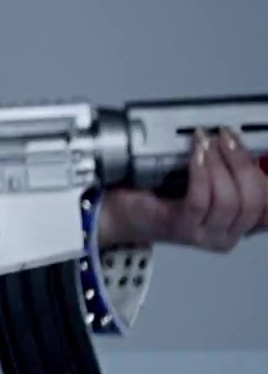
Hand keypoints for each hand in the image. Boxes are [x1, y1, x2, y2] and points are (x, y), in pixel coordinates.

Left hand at [99, 128, 267, 252]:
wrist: (119, 212)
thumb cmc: (159, 194)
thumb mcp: (203, 183)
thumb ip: (225, 173)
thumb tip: (239, 145)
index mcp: (239, 225)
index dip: (266, 179)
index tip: (255, 151)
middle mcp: (227, 235)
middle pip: (253, 202)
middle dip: (243, 163)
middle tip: (226, 137)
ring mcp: (204, 235)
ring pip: (229, 201)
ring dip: (220, 164)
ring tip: (207, 141)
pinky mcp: (180, 228)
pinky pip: (199, 200)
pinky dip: (201, 172)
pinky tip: (196, 154)